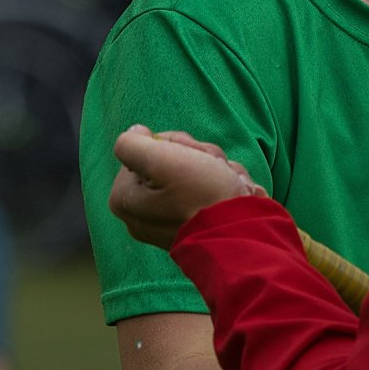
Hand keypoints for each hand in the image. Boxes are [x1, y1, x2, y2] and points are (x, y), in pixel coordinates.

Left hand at [110, 125, 265, 249]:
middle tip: (214, 168)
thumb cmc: (202, 197)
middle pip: (170, 160)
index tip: (189, 157)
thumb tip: (136, 132)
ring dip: (217, 169)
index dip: (173, 144)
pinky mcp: (195, 226)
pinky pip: (208, 193)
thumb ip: (133, 143)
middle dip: (199, 156)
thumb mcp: (160, 161)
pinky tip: (236, 194)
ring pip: (194, 172)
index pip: (147, 149)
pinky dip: (225, 187)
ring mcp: (169, 222)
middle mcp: (143, 214)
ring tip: (230, 183)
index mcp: (126, 199)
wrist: (242, 237)